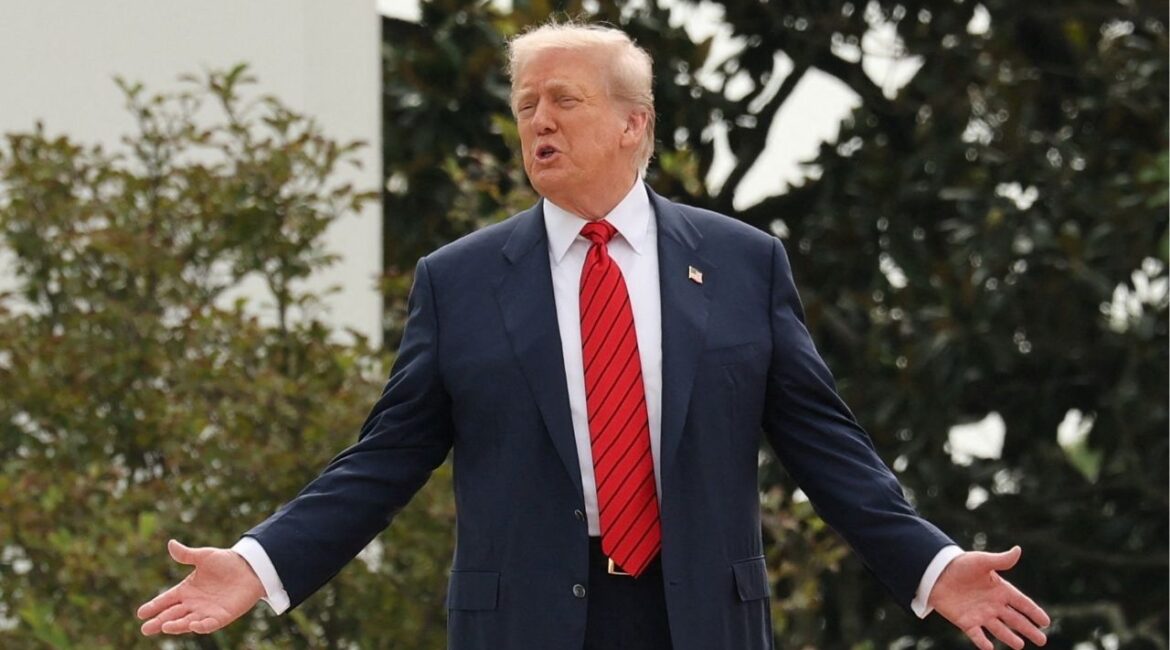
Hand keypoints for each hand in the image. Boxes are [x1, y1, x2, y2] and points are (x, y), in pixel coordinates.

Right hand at [136, 539, 264, 635]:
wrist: (250, 568)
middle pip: (172, 615)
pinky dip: (201, 626)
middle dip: (159, 622)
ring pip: (187, 622)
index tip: (141, 613)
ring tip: (165, 627)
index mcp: (186, 590)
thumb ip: (186, 554)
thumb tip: (170, 543)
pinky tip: (193, 626)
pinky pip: (209, 624)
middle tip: (145, 628)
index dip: (154, 606)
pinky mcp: (221, 617)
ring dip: (177, 625)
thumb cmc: (226, 562)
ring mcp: (206, 611)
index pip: (166, 600)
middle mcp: (193, 603)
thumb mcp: (204, 556)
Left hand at [929, 546, 1050, 649]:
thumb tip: (1018, 550)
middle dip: (1028, 629)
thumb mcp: (981, 561)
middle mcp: (993, 604)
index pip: (1021, 603)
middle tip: (1042, 641)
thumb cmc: (960, 564)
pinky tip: (990, 649)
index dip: (1034, 612)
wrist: (935, 572)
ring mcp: (980, 614)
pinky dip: (982, 642)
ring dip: (1009, 637)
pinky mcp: (965, 621)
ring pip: (999, 629)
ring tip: (1020, 645)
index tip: (1046, 622)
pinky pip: (976, 634)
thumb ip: (1000, 560)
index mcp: (1000, 589)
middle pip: (1014, 619)